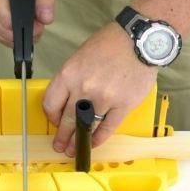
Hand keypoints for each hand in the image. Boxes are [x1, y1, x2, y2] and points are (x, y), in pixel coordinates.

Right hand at [0, 0, 53, 45]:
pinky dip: (12, 36)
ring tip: (29, 22)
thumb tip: (46, 18)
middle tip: (37, 22)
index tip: (38, 23)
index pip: (8, 22)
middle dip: (25, 32)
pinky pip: (0, 37)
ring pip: (4, 38)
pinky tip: (20, 25)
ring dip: (19, 36)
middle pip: (7, 33)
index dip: (27, 27)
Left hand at [43, 22, 157, 155]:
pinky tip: (93, 143)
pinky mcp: (123, 105)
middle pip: (67, 120)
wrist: (138, 40)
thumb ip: (71, 80)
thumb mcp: (79, 57)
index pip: (51, 103)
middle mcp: (84, 88)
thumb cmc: (109, 45)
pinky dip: (99, 138)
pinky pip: (107, 128)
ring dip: (79, 142)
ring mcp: (104, 99)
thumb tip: (66, 102)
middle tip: (60, 146)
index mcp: (69, 74)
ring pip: (86, 127)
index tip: (55, 121)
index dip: (51, 116)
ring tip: (75, 150)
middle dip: (62, 136)